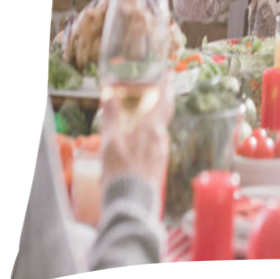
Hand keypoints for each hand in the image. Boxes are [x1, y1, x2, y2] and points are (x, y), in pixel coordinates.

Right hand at [100, 77, 173, 191]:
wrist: (132, 204)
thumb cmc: (120, 172)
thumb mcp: (110, 143)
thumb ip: (110, 120)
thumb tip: (109, 98)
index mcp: (151, 129)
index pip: (163, 101)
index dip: (166, 86)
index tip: (170, 74)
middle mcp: (160, 139)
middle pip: (163, 114)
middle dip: (161, 101)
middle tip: (159, 90)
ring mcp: (160, 153)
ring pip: (158, 130)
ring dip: (153, 119)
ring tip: (145, 115)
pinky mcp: (157, 166)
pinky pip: (155, 144)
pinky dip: (149, 135)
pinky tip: (140, 141)